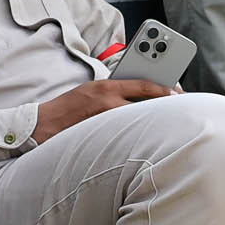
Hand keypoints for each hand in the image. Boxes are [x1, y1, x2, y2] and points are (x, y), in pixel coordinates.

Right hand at [32, 79, 171, 143]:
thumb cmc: (69, 107)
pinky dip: (138, 134)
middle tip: (180, 110)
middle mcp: (107, 101)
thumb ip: (113, 91)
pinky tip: (147, 139)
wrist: (44, 124)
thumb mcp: (92, 90)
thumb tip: (139, 96)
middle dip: (164, 106)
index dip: (163, 89)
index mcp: (106, 86)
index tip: (177, 92)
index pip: (143, 85)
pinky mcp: (101, 135)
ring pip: (139, 120)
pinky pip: (126, 134)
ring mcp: (105, 120)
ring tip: (167, 124)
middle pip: (146, 104)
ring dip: (153, 121)